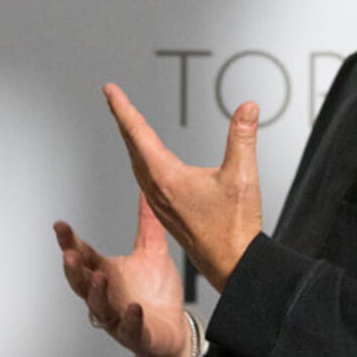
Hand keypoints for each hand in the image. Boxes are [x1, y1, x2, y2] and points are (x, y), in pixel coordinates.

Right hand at [53, 193, 191, 356]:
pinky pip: (129, 329)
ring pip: (98, 307)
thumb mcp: (153, 252)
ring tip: (99, 276)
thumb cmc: (158, 295)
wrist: (174, 331)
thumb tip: (150, 190)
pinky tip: (134, 308)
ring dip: (96, 293)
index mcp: (107, 273)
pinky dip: (130, 319)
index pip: (83, 255)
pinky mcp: (136, 335)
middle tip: (69, 253)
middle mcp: (107, 295)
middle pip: (80, 283)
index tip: (60, 226)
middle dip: (73, 268)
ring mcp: (118, 317)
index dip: (70, 242)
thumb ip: (148, 223)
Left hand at [105, 83, 263, 293]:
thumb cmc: (234, 228)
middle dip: (123, 118)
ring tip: (127, 123)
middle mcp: (157, 189)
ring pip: (137, 163)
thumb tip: (247, 107)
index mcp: (166, 177)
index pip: (138, 132)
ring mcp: (160, 202)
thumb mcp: (241, 176)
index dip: (123, 108)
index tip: (109, 90)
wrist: (233, 266)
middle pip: (132, 145)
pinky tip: (147, 160)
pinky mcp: (167, 212)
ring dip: (131, 140)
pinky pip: (145, 178)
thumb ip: (243, 137)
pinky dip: (141, 159)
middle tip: (113, 98)